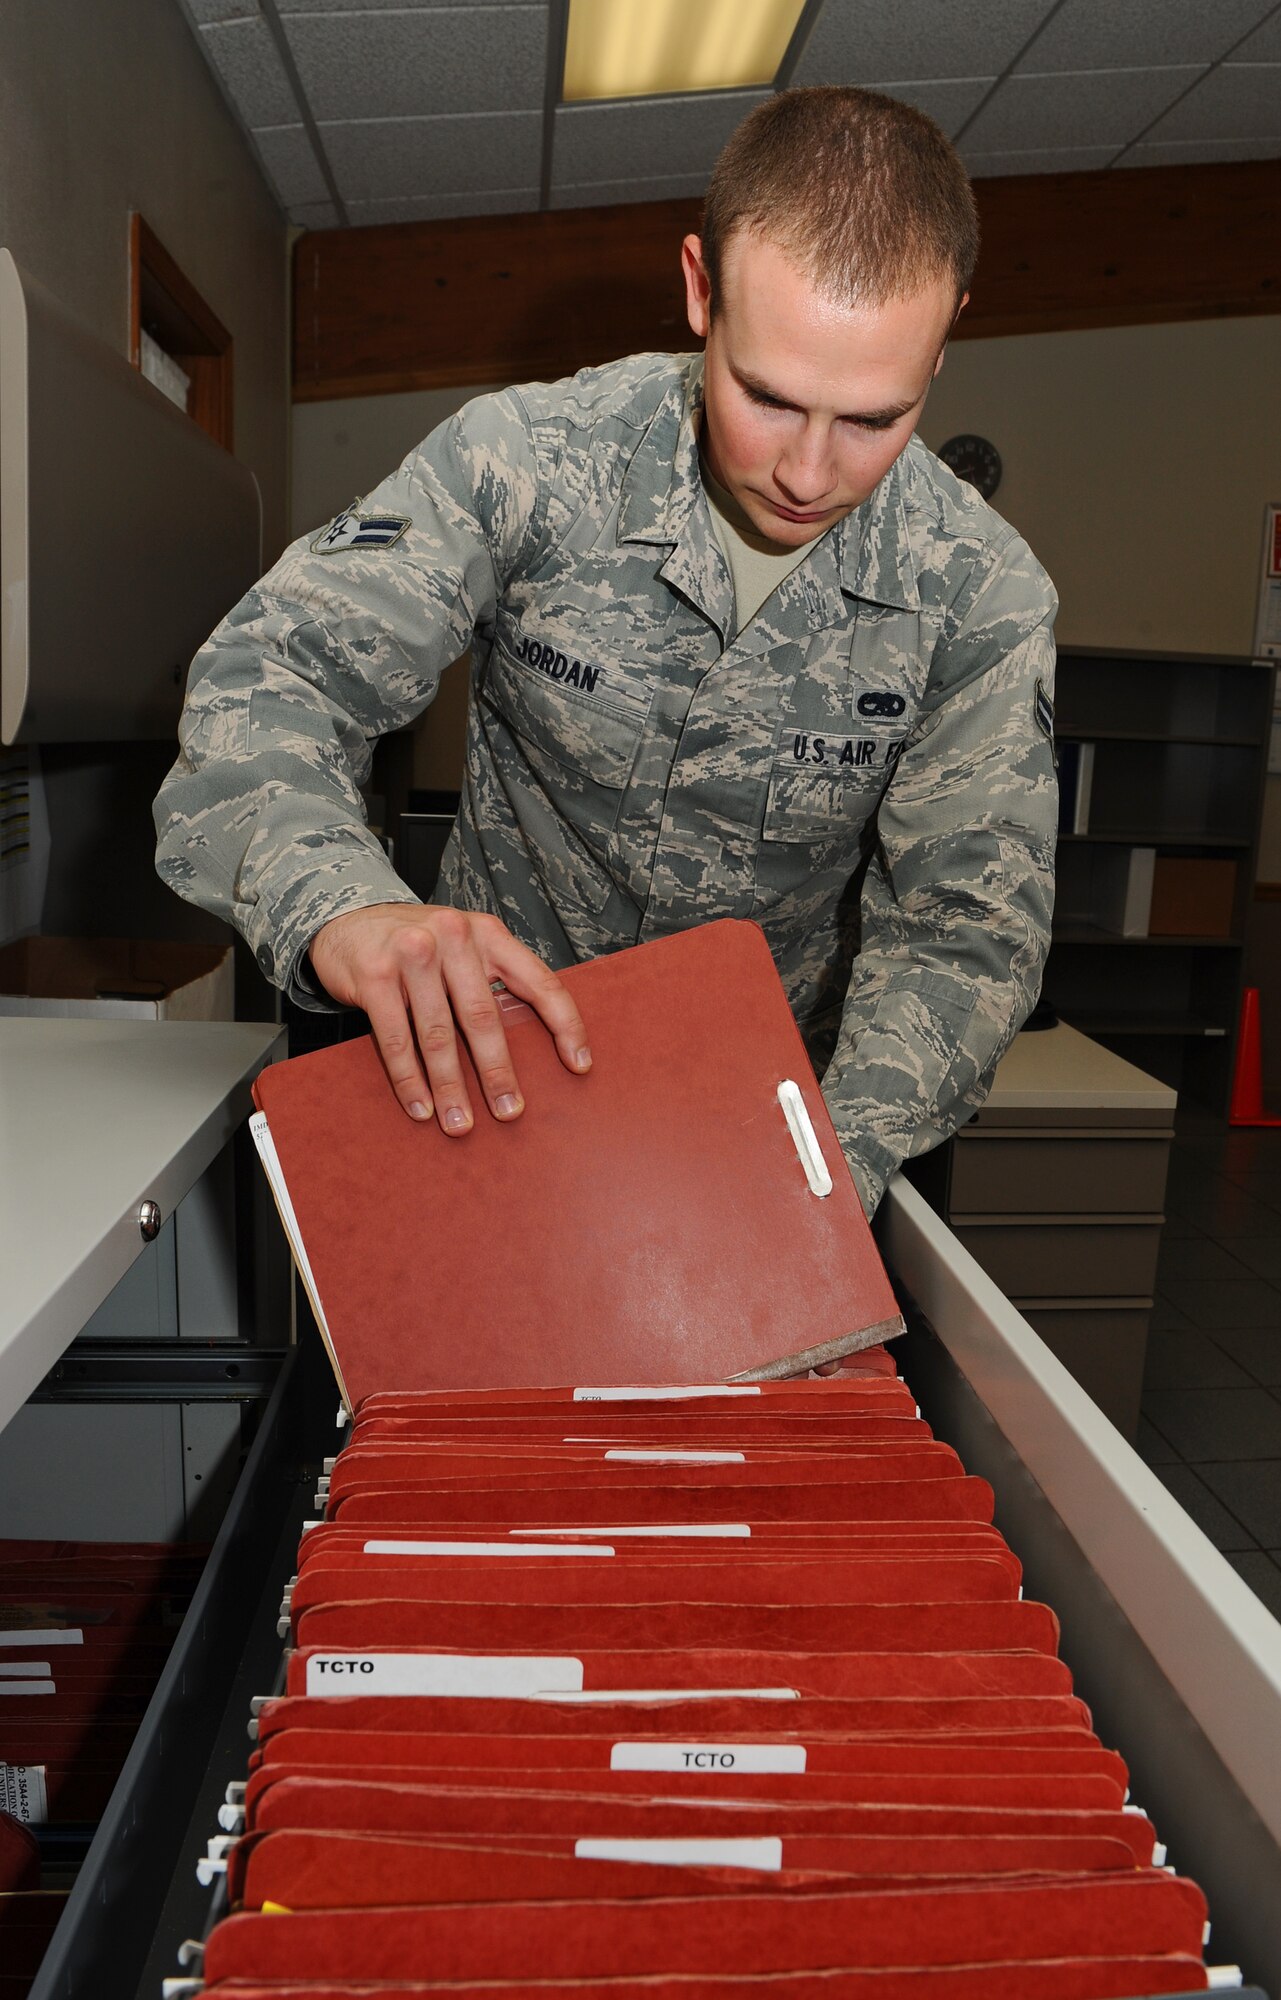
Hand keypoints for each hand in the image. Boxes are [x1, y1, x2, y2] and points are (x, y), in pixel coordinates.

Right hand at [308, 903, 590, 1133]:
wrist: (349, 921)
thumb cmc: (416, 944)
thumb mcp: (463, 947)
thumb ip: (490, 982)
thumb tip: (528, 1048)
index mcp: (488, 934)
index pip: (539, 982)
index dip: (565, 1025)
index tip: (579, 1065)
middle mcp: (454, 937)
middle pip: (483, 1016)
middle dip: (498, 1072)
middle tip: (510, 1111)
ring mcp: (412, 954)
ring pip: (438, 1035)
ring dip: (451, 1087)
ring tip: (460, 1123)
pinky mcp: (375, 975)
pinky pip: (397, 1039)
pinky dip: (410, 1080)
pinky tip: (421, 1107)